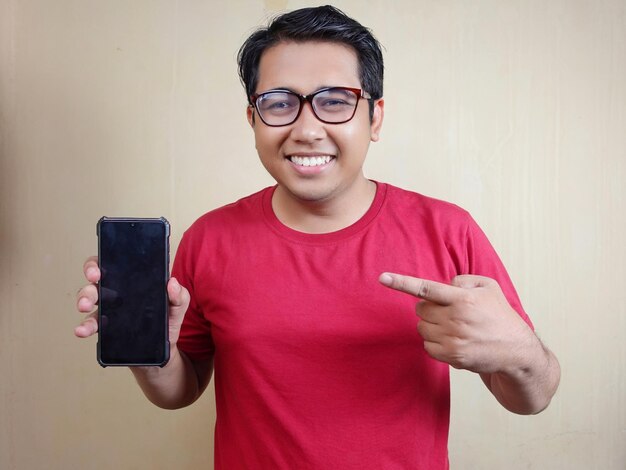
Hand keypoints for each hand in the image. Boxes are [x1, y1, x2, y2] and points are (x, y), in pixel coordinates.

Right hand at [75, 256, 190, 344]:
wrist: (164, 349)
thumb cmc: (168, 320)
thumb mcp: (178, 304)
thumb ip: (179, 294)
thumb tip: (172, 283)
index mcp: (131, 281)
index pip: (111, 264)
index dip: (100, 263)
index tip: (99, 268)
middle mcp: (116, 292)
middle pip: (96, 279)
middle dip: (90, 276)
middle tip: (94, 280)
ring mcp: (109, 310)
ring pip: (90, 300)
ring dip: (84, 300)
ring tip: (84, 307)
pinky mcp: (107, 328)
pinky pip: (92, 324)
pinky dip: (85, 326)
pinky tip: (82, 329)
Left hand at [379, 273, 535, 373]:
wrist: (516, 350)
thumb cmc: (499, 314)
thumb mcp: (488, 287)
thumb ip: (462, 280)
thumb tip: (444, 284)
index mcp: (463, 299)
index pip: (426, 288)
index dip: (401, 282)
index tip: (382, 277)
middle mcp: (456, 319)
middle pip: (420, 310)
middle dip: (429, 309)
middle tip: (448, 312)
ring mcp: (453, 340)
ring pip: (422, 328)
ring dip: (432, 326)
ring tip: (455, 327)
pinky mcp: (451, 356)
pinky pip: (427, 346)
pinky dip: (435, 342)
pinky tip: (453, 340)